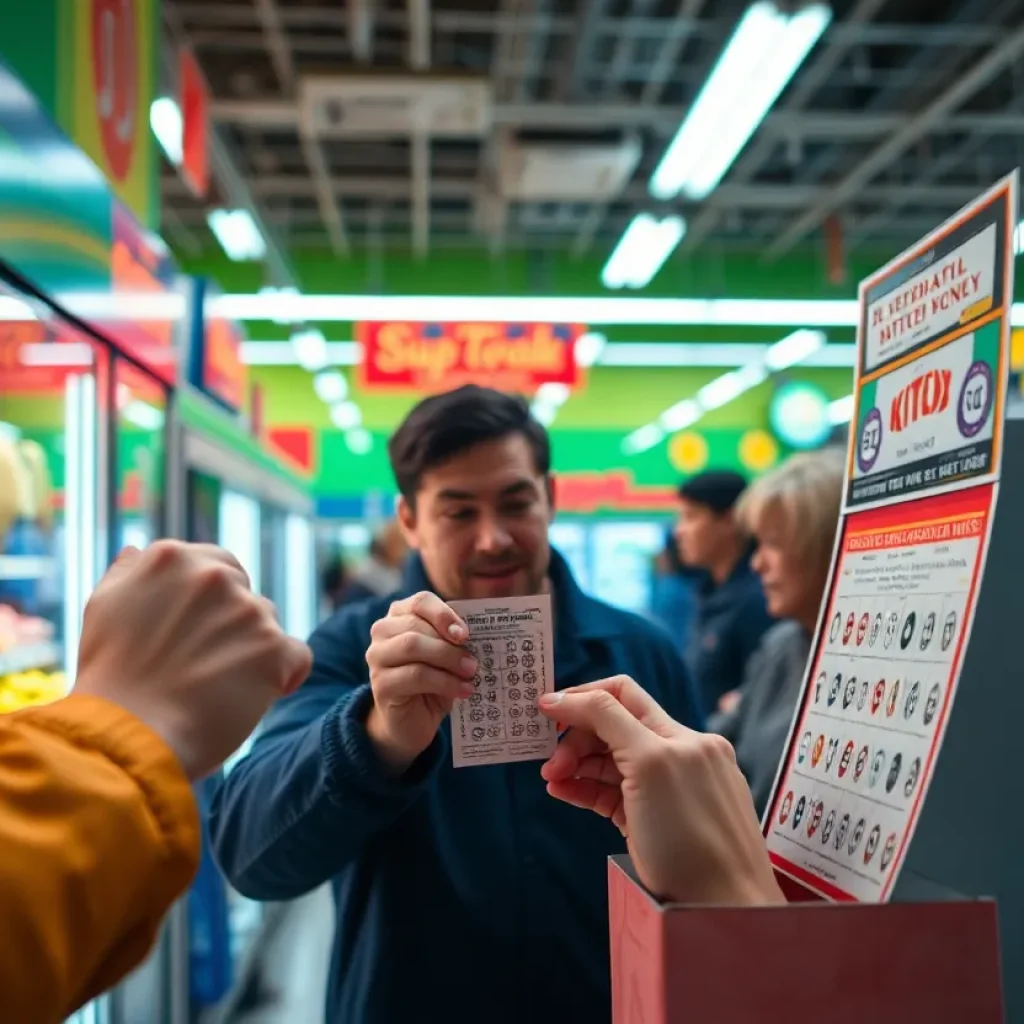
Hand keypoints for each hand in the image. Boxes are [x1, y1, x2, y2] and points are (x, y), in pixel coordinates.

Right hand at [75, 542, 311, 780]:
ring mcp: (248, 610)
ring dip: (253, 651)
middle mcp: (214, 576)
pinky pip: (297, 657)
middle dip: (233, 625)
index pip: (218, 566)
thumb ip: (128, 573)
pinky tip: (257, 695)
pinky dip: (285, 676)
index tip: (195, 634)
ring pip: (268, 626)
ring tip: (216, 686)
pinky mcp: (274, 648)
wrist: (128, 735)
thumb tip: (138, 552)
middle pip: (246, 595)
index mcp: (172, 558)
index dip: (212, 603)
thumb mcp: (101, 609)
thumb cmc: (110, 679)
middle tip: (203, 664)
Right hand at [365, 592, 475, 772]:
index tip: (465, 634)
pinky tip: (463, 691)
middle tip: (474, 661)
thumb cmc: (433, 681)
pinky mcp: (381, 684)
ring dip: (448, 660)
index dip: (444, 614)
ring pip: (412, 647)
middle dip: (450, 644)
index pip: (420, 601)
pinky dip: (444, 682)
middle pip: (416, 626)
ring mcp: (377, 656)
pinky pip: (414, 675)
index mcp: (401, 615)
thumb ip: (456, 641)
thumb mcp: (447, 656)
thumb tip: (482, 634)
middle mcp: (383, 631)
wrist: (411, 721)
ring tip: (471, 674)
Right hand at [538, 676, 782, 906]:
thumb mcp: (649, 765)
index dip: (579, 697)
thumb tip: (562, 697)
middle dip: (574, 739)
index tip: (543, 709)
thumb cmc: (693, 842)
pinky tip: (563, 791)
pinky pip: (616, 792)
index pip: (621, 696)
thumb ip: (609, 721)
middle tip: (549, 763)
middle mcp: (677, 754)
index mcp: (679, 736)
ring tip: (552, 780)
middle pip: (611, 728)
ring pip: (611, 762)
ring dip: (576, 764)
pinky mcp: (657, 818)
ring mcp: (668, 788)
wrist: (725, 911)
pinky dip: (586, 788)